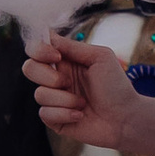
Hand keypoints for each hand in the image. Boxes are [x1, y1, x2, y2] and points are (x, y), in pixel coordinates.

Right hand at [25, 32, 138, 149]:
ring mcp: (54, 99)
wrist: (125, 118)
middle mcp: (56, 78)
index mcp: (65, 61)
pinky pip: (44, 113)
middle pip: (29, 68)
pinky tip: (80, 115)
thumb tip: (48, 35)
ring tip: (84, 103)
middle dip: (47, 75)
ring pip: (39, 94)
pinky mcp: (55, 119)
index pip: (36, 49)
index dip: (39, 50)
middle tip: (68, 82)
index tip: (56, 56)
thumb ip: (73, 46)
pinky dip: (64, 114)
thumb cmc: (116, 86)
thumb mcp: (99, 57)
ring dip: (64, 99)